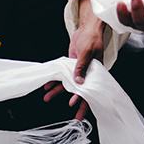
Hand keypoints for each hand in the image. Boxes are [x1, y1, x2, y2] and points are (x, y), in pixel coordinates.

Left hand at [43, 0, 103, 119]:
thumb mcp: (87, 51)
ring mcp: (79, 69)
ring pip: (68, 84)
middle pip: (81, 90)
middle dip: (75, 101)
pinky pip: (63, 75)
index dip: (83, 97)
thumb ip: (82, 67)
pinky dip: (55, 81)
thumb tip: (78, 81)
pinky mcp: (71, 65)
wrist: (87, 28)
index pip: (91, 88)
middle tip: (74, 116)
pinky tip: (48, 86)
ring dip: (58, 91)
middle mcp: (88, 73)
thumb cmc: (92, 38)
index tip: (74, 104)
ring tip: (47, 97)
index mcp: (96, 71)